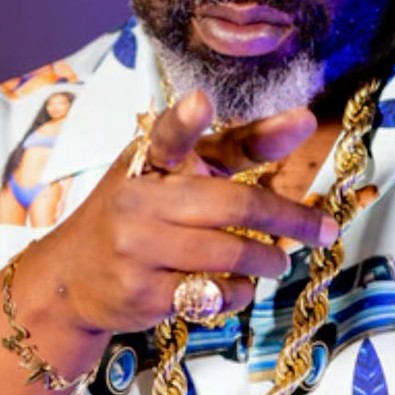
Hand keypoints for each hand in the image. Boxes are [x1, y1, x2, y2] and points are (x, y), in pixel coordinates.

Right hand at [37, 91, 338, 340]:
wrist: (69, 278)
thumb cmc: (135, 214)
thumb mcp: (166, 172)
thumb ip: (229, 149)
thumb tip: (301, 122)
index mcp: (146, 161)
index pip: (168, 137)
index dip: (185, 120)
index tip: (201, 102)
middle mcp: (138, 201)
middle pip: (232, 206)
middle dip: (290, 219)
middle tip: (324, 230)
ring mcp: (137, 249)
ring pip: (230, 253)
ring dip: (268, 260)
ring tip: (278, 261)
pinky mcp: (143, 293)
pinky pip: (214, 292)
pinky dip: (239, 291)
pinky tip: (237, 285)